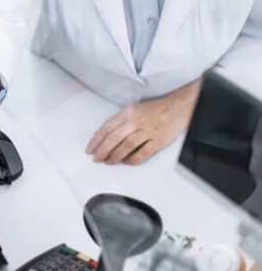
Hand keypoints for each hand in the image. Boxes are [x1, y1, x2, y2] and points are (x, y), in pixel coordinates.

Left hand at [86, 79, 201, 164]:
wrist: (179, 107)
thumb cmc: (157, 109)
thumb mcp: (136, 109)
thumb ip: (121, 120)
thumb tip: (105, 134)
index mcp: (129, 111)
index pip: (107, 127)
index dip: (96, 139)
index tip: (90, 148)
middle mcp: (137, 120)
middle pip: (115, 138)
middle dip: (103, 150)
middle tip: (97, 158)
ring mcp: (148, 131)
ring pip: (127, 146)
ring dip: (116, 156)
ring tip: (109, 162)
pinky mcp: (158, 140)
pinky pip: (143, 152)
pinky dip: (133, 159)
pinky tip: (127, 162)